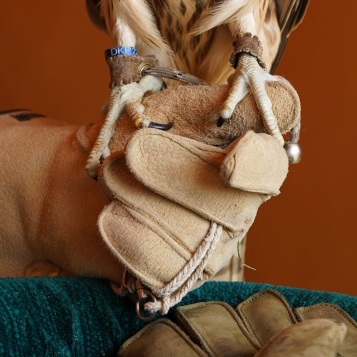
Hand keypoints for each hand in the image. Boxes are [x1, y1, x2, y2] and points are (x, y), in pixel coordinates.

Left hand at [0, 81, 299, 312]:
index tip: (229, 163)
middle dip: (176, 177)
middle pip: (229, 207)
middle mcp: (241, 205)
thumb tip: (253, 80)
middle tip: (132, 152)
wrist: (86, 181)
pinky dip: (132, 240)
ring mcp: (215, 246)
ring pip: (195, 241)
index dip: (256, 166)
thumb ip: (211, 100)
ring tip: (111, 177)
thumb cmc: (140, 130)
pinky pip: (165, 271)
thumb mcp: (172, 106)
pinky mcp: (181, 276)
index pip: (270, 165)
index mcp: (248, 156)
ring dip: (145, 202)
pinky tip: (110, 217)